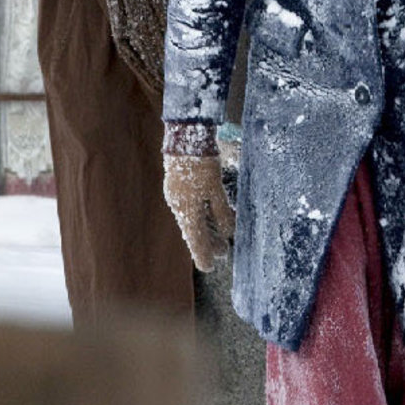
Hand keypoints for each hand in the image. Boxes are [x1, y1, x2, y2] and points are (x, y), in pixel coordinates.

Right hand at [162, 153, 234, 271]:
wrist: (185, 136)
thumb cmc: (202, 163)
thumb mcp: (215, 189)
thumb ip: (221, 212)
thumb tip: (228, 232)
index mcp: (186, 209)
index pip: (195, 239)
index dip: (203, 254)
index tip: (209, 268)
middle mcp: (178, 205)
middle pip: (194, 230)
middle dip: (208, 242)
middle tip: (224, 252)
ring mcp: (176, 195)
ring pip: (192, 218)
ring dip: (206, 228)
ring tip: (219, 237)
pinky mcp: (177, 185)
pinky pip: (189, 207)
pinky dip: (200, 215)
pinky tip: (209, 215)